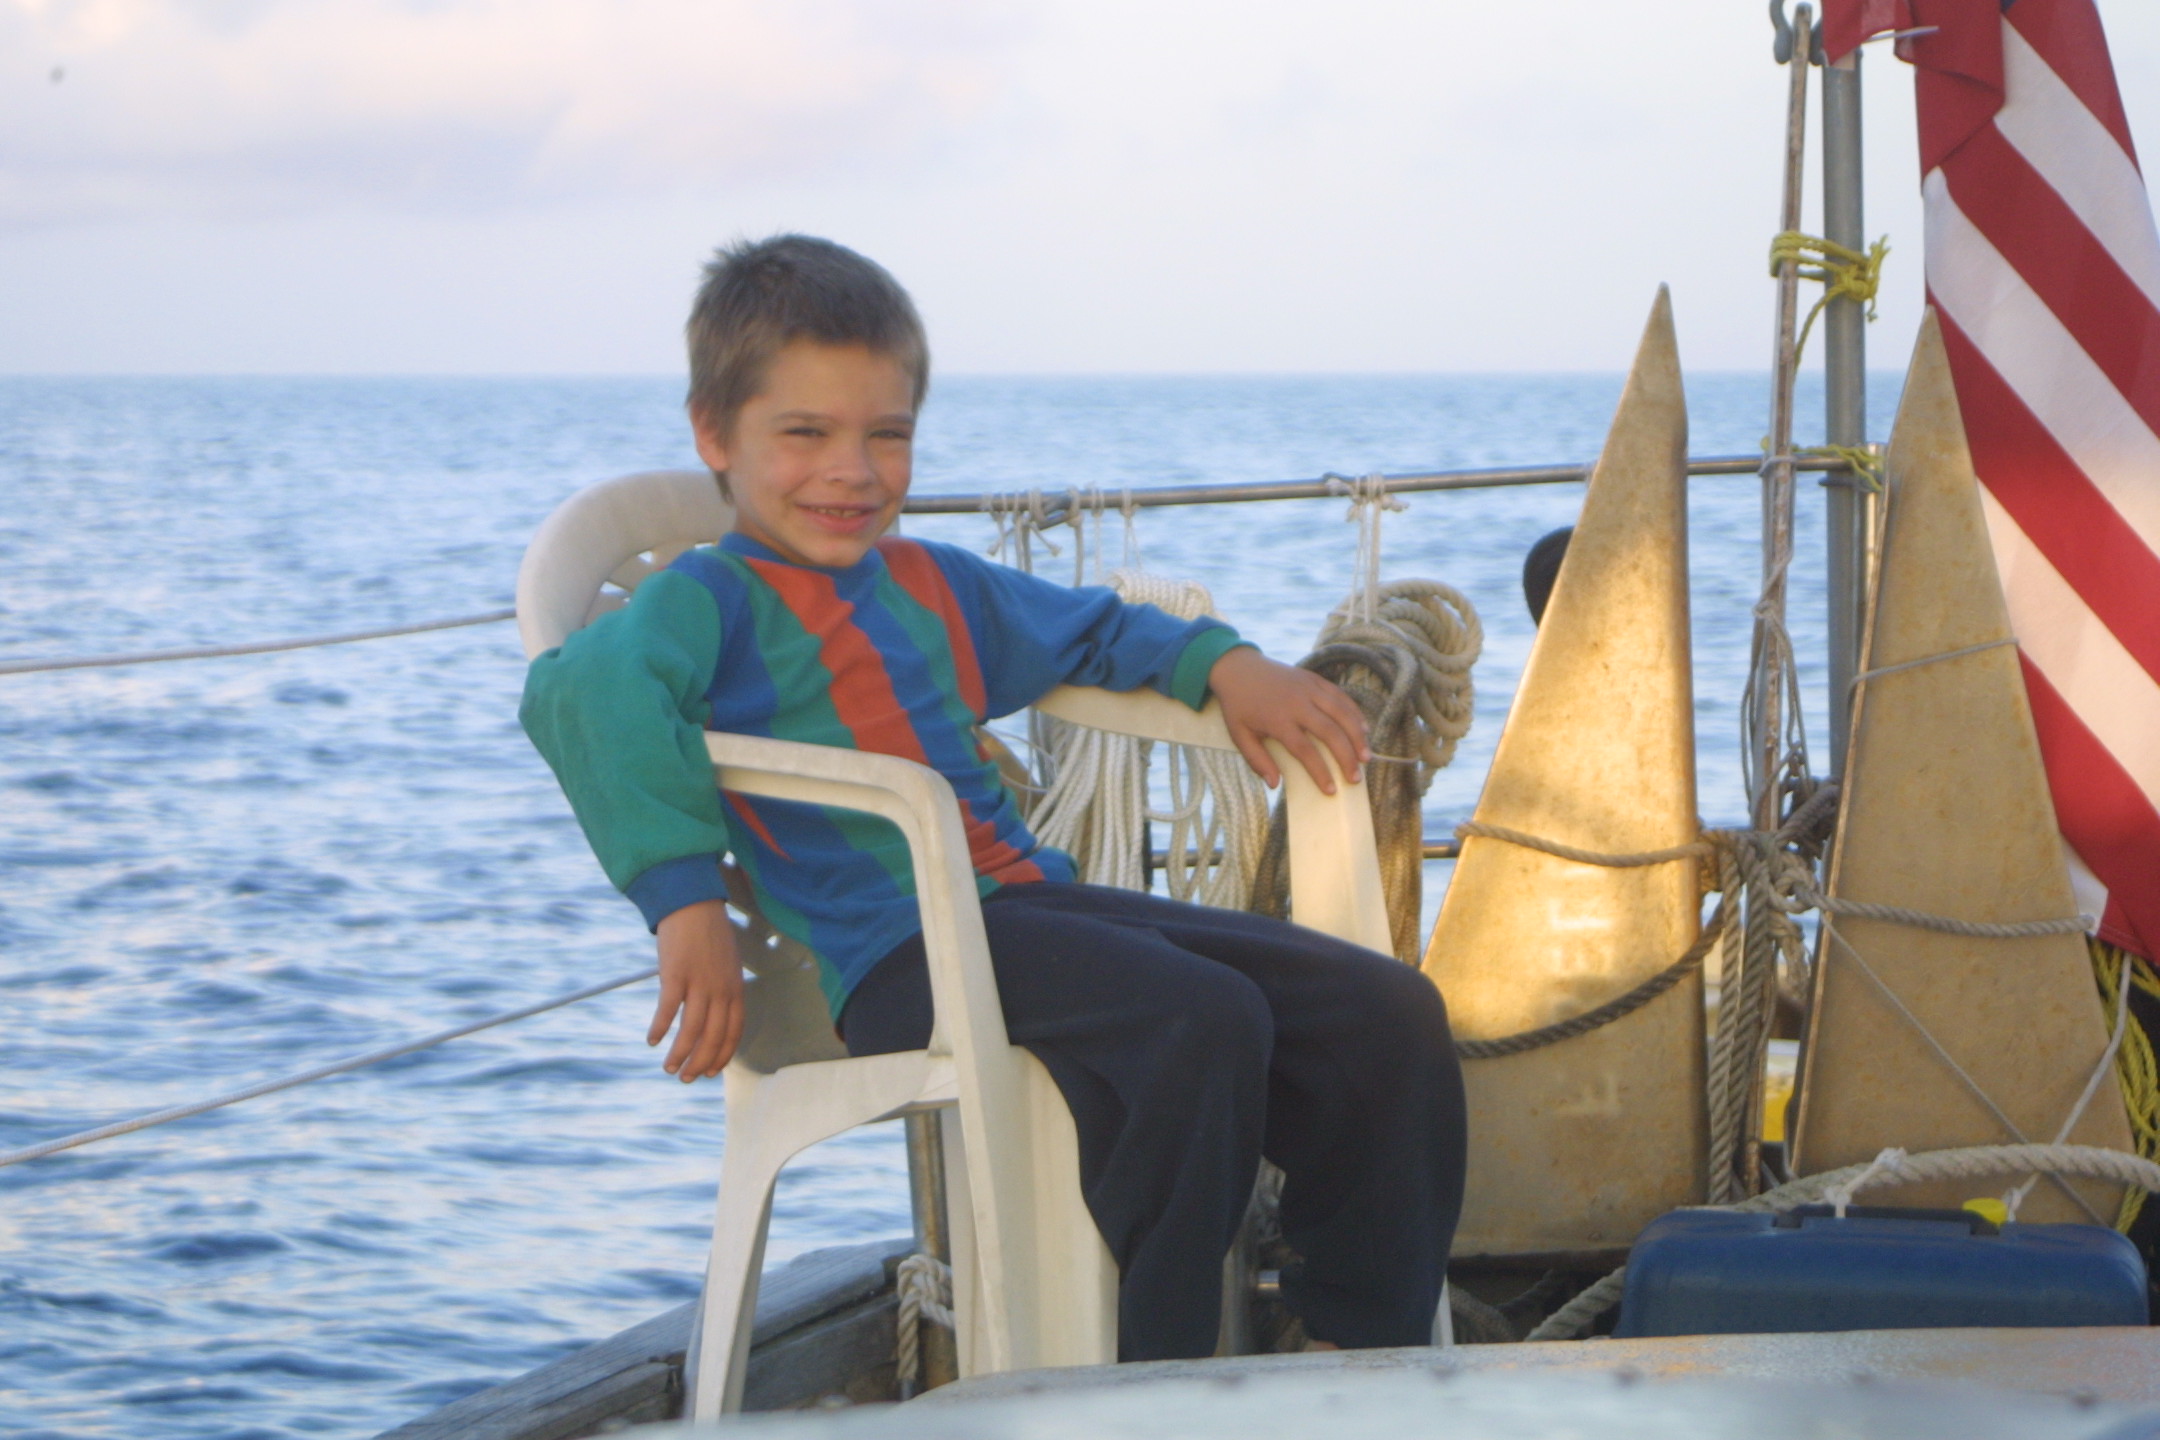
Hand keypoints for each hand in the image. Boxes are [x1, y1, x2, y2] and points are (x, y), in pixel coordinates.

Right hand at [651, 900, 745, 1081]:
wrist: (693, 903)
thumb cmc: (708, 933)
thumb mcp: (727, 963)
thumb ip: (723, 989)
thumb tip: (712, 1014)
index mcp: (736, 988)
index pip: (733, 1032)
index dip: (721, 1056)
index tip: (711, 1072)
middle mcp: (721, 989)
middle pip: (713, 1037)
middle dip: (700, 1064)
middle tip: (686, 1078)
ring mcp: (700, 983)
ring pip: (692, 1030)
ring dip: (680, 1054)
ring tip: (668, 1068)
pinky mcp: (676, 974)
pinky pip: (668, 1010)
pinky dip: (660, 1028)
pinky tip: (652, 1040)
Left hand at [1207, 646, 1369, 795]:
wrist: (1239, 668)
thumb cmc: (1239, 706)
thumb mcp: (1240, 736)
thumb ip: (1257, 761)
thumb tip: (1275, 785)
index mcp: (1278, 720)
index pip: (1305, 750)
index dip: (1320, 772)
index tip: (1331, 790)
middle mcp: (1297, 703)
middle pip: (1330, 732)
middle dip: (1346, 757)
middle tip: (1355, 778)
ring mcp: (1309, 688)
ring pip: (1342, 713)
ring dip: (1357, 736)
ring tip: (1366, 757)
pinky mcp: (1315, 680)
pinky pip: (1341, 697)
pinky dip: (1354, 713)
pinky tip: (1363, 729)